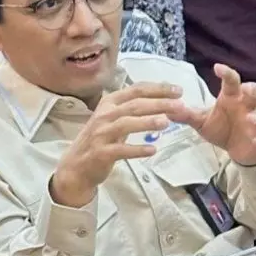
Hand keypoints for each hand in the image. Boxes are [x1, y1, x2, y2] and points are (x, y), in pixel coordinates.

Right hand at [51, 82, 184, 207]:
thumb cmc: (99, 140)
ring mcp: (101, 134)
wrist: (76, 166)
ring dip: (147, 122)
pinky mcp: (101, 153)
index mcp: (108, 103)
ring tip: (167, 122)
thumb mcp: (112, 119)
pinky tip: (152, 150)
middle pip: (134, 105)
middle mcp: (104, 115)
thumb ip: (132, 110)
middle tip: (179, 106)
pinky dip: (137, 149)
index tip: (178, 90)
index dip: (158, 89)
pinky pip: (121, 150)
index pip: (136, 90)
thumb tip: (162, 100)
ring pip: (126, 123)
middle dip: (158, 104)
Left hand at [170, 64, 255, 165]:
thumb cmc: (220, 127)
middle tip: (245, 90)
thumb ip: (187, 115)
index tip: (217, 67)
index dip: (227, 73)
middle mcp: (246, 105)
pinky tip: (255, 141)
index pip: (231, 81)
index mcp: (231, 97)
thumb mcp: (201, 121)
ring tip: (250, 119)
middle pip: (255, 91)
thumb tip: (167, 109)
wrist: (236, 147)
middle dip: (253, 89)